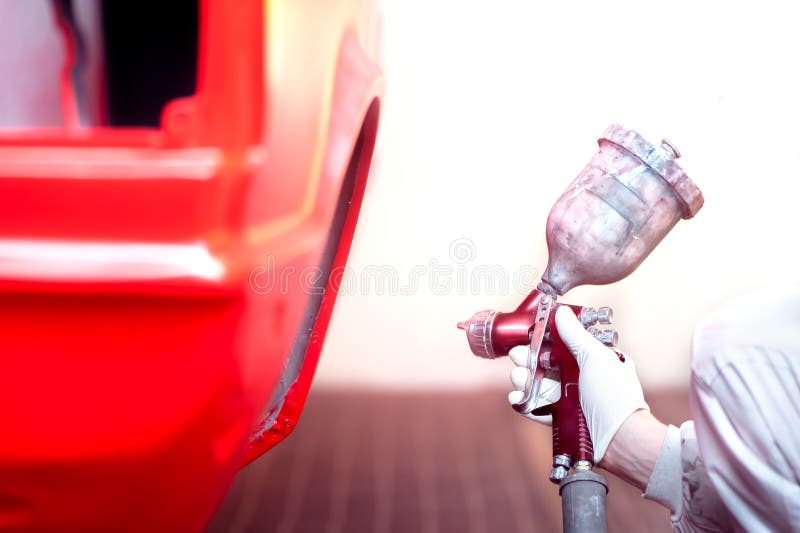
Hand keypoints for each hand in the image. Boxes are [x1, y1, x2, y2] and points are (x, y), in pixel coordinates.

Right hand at [508, 305, 648, 463]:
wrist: (620, 439)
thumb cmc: (614, 396)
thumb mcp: (596, 358)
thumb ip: (575, 336)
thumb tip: (561, 313)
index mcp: (595, 362)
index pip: (566, 346)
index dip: (547, 340)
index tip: (532, 335)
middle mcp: (583, 379)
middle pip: (548, 365)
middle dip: (530, 358)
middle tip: (518, 355)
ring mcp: (572, 400)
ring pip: (541, 385)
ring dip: (526, 379)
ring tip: (517, 376)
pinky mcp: (562, 419)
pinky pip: (539, 408)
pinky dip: (526, 402)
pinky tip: (516, 396)